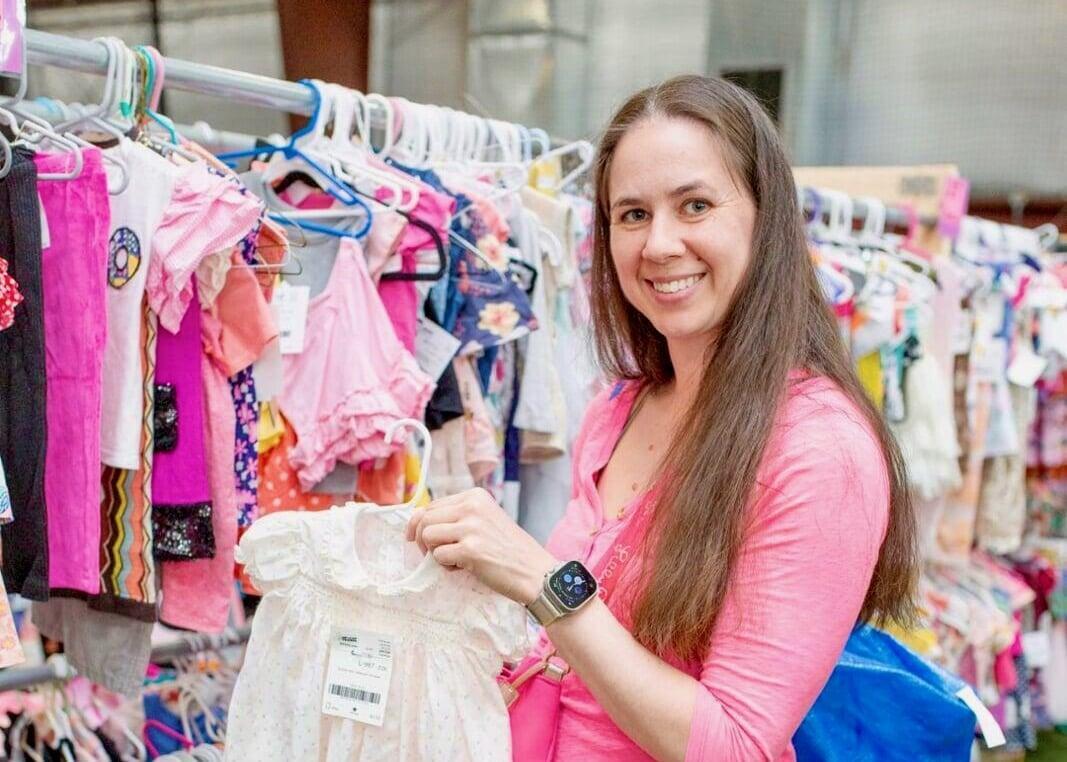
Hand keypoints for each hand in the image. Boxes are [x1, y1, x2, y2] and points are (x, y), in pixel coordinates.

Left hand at [405, 488, 558, 604]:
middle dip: (423, 539)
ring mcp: (471, 527)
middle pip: (425, 518)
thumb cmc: (508, 549)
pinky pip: (438, 556)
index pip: (432, 505)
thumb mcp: (484, 521)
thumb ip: (456, 517)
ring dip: (434, 553)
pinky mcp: (470, 549)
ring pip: (427, 535)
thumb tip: (415, 520)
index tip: (428, 541)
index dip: (423, 524)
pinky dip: (445, 566)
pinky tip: (464, 568)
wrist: (535, 572)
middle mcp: (472, 506)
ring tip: (455, 560)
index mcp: (475, 496)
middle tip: (438, 554)